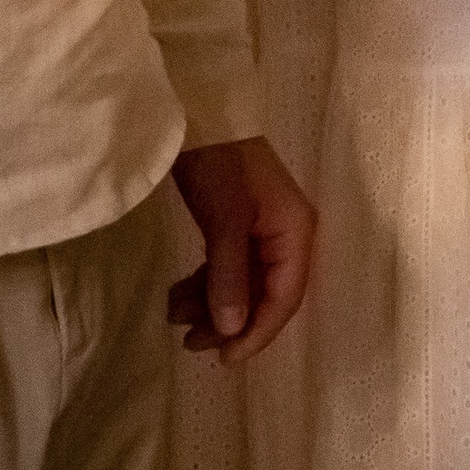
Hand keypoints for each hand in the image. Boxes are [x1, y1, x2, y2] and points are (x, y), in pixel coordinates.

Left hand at [168, 136, 315, 362]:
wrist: (199, 111)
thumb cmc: (217, 163)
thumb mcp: (223, 219)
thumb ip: (229, 275)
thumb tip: (232, 328)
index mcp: (295, 233)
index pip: (285, 298)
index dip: (257, 333)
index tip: (223, 358)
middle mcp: (287, 235)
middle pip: (264, 295)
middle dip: (229, 322)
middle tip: (190, 343)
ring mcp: (263, 230)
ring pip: (243, 284)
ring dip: (212, 305)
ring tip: (173, 315)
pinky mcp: (240, 225)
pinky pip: (229, 268)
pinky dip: (206, 284)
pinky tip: (179, 296)